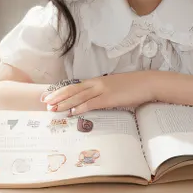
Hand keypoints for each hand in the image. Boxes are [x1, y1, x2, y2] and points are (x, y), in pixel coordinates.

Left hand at [41, 72, 155, 114]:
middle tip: (45, 103)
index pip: (75, 86)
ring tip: (53, 109)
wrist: (147, 83)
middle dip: (57, 97)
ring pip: (78, 97)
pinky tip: (72, 112)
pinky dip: (80, 108)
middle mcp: (97, 83)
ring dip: (64, 104)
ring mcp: (102, 90)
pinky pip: (91, 103)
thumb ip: (103, 93)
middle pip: (72, 90)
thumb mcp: (114, 87)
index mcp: (97, 81)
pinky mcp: (109, 98)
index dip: (61, 91)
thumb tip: (95, 101)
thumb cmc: (133, 86)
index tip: (50, 96)